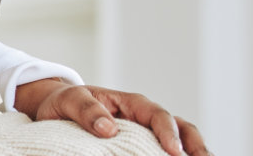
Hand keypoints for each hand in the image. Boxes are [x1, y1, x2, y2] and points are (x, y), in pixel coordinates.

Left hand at [14, 78, 209, 155]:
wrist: (56, 107)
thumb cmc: (65, 102)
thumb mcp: (70, 101)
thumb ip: (86, 111)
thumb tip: (108, 129)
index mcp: (131, 103)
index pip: (158, 115)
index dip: (168, 132)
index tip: (173, 151)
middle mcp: (145, 117)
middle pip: (181, 128)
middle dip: (195, 146)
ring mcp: (147, 132)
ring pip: (182, 141)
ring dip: (195, 153)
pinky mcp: (142, 146)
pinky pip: (166, 151)